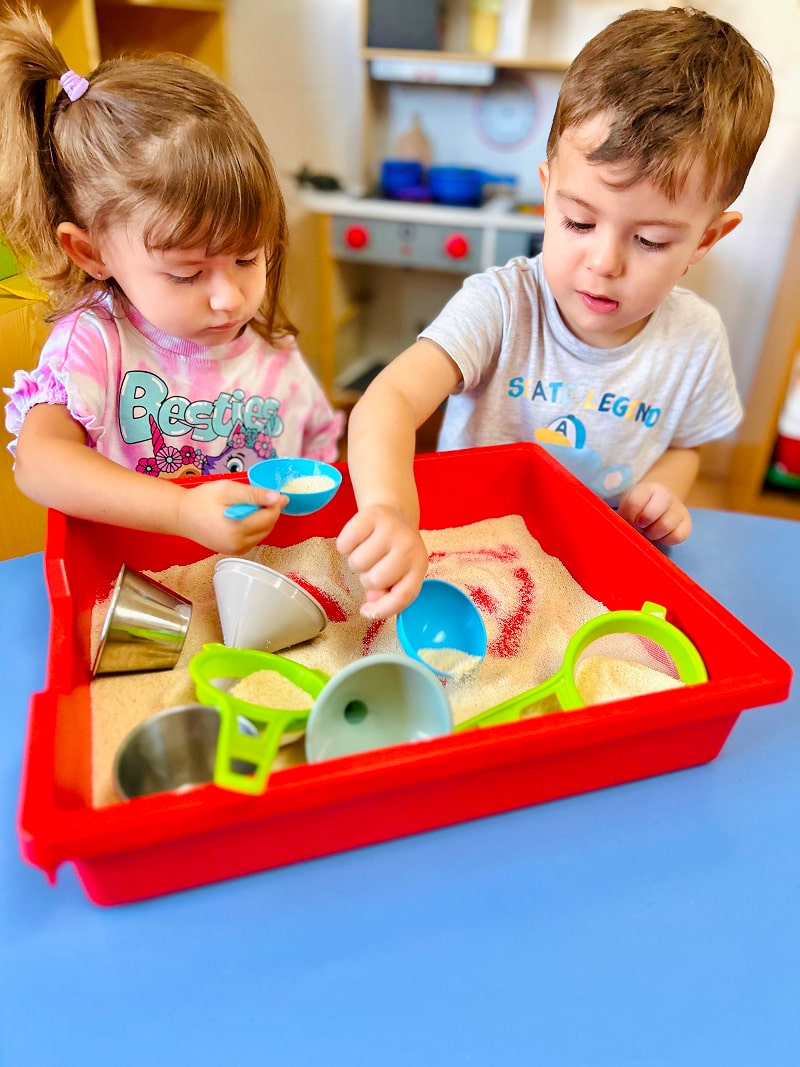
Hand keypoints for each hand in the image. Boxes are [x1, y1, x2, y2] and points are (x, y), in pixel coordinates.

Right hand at [177, 479, 287, 553]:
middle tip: (267, 497)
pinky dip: (255, 528)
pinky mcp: (232, 551)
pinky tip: (247, 517)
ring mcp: (235, 550)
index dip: (277, 504)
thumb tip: (276, 497)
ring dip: (264, 520)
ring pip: (262, 534)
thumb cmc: (201, 500)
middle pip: (268, 527)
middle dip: (271, 512)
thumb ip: (253, 494)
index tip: (280, 494)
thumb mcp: (228, 490)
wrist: (180, 515)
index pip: (269, 517)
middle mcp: (239, 545)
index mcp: (238, 530)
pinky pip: (253, 539)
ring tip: (255, 505)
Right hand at [337, 503, 428, 618]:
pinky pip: (345, 543)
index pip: (404, 596)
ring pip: (358, 563)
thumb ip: (389, 593)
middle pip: (375, 580)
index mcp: (419, 566)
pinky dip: (345, 546)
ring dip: (355, 562)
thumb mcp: (399, 573)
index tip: (365, 611)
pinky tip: (357, 540)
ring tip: (365, 551)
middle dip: (367, 578)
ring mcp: (391, 529)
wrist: (395, 513)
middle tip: (372, 566)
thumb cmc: (395, 550)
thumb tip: (372, 600)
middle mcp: (409, 547)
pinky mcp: (371, 516)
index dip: (383, 609)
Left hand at [617, 481, 691, 544]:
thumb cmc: (638, 509)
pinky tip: (660, 535)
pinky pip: (677, 536)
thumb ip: (623, 515)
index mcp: (647, 488)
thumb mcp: (627, 507)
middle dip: (641, 524)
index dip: (629, 515)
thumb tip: (622, 530)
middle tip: (639, 526)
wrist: (659, 504)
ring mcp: (678, 508)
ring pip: (665, 525)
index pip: (634, 501)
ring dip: (653, 534)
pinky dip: (666, 540)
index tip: (629, 519)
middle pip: (651, 513)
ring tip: (649, 531)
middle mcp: (666, 495)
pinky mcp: (687, 523)